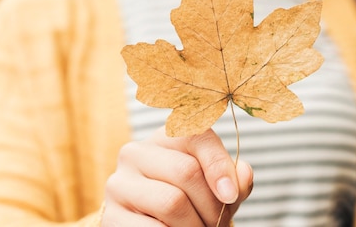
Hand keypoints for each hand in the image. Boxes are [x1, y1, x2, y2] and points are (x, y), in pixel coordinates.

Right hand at [103, 127, 252, 225]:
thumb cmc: (187, 203)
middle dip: (211, 207)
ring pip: (171, 202)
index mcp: (164, 138)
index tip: (230, 196)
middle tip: (216, 225)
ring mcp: (119, 184)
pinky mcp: (112, 216)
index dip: (218, 165)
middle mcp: (135, 153)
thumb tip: (243, 175)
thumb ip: (232, 180)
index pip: (196, 136)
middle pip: (186, 172)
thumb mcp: (211, 188)